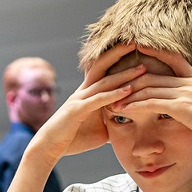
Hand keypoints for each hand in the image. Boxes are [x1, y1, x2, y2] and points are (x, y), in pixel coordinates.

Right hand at [31, 44, 146, 163]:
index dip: (117, 58)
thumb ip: (113, 123)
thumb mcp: (99, 130)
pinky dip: (114, 94)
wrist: (49, 148)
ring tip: (142, 68)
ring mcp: (79, 99)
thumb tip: (132, 126)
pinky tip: (128, 90)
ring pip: (104, 82)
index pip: (103, 70)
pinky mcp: (77, 110)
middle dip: (120, 54)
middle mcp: (82, 92)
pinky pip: (99, 100)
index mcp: (87, 94)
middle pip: (102, 67)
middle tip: (138, 44)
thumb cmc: (72, 139)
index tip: (136, 50)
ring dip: (124, 75)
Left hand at [116, 46, 191, 153]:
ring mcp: (185, 93)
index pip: (173, 58)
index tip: (138, 44)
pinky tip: (123, 109)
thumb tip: (189, 105)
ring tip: (112, 100)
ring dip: (128, 95)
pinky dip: (135, 105)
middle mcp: (189, 83)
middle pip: (152, 76)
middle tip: (113, 85)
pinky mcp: (181, 107)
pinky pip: (152, 103)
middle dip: (130, 80)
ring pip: (149, 89)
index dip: (155, 50)